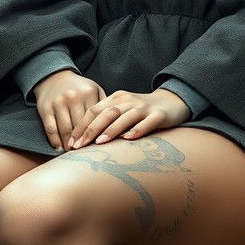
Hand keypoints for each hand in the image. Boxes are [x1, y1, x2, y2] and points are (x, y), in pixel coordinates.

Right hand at [33, 70, 104, 150]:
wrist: (55, 77)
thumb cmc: (79, 87)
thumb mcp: (94, 89)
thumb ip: (104, 104)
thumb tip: (115, 123)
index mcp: (89, 92)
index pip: (95, 118)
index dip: (97, 133)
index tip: (99, 145)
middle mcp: (73, 97)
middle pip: (80, 126)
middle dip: (83, 141)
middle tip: (86, 154)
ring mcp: (58, 102)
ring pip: (65, 129)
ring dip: (69, 144)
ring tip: (73, 153)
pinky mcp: (45, 108)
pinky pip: (51, 128)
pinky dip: (55, 141)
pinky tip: (59, 148)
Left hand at [69, 88, 191, 148]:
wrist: (172, 101)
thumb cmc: (142, 110)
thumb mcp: (123, 110)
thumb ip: (107, 119)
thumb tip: (83, 139)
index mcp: (117, 98)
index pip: (95, 110)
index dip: (82, 126)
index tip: (72, 143)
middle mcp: (129, 100)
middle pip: (107, 113)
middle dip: (91, 129)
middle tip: (79, 146)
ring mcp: (144, 107)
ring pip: (125, 116)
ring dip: (111, 129)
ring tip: (100, 142)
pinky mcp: (159, 114)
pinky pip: (147, 122)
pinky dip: (138, 130)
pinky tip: (129, 138)